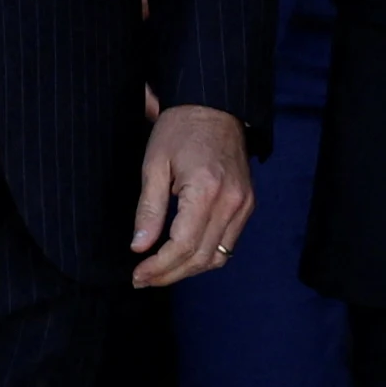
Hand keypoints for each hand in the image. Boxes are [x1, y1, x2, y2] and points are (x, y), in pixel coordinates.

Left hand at [129, 105, 254, 290]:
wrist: (215, 106)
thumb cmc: (179, 130)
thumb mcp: (154, 165)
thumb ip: (148, 209)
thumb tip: (139, 247)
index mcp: (206, 190)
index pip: (182, 245)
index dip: (159, 267)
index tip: (138, 275)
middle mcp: (231, 202)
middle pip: (201, 257)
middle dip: (170, 274)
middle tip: (143, 280)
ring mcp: (244, 205)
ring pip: (217, 257)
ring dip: (188, 271)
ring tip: (160, 273)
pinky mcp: (247, 205)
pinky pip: (228, 244)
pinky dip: (205, 257)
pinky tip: (183, 257)